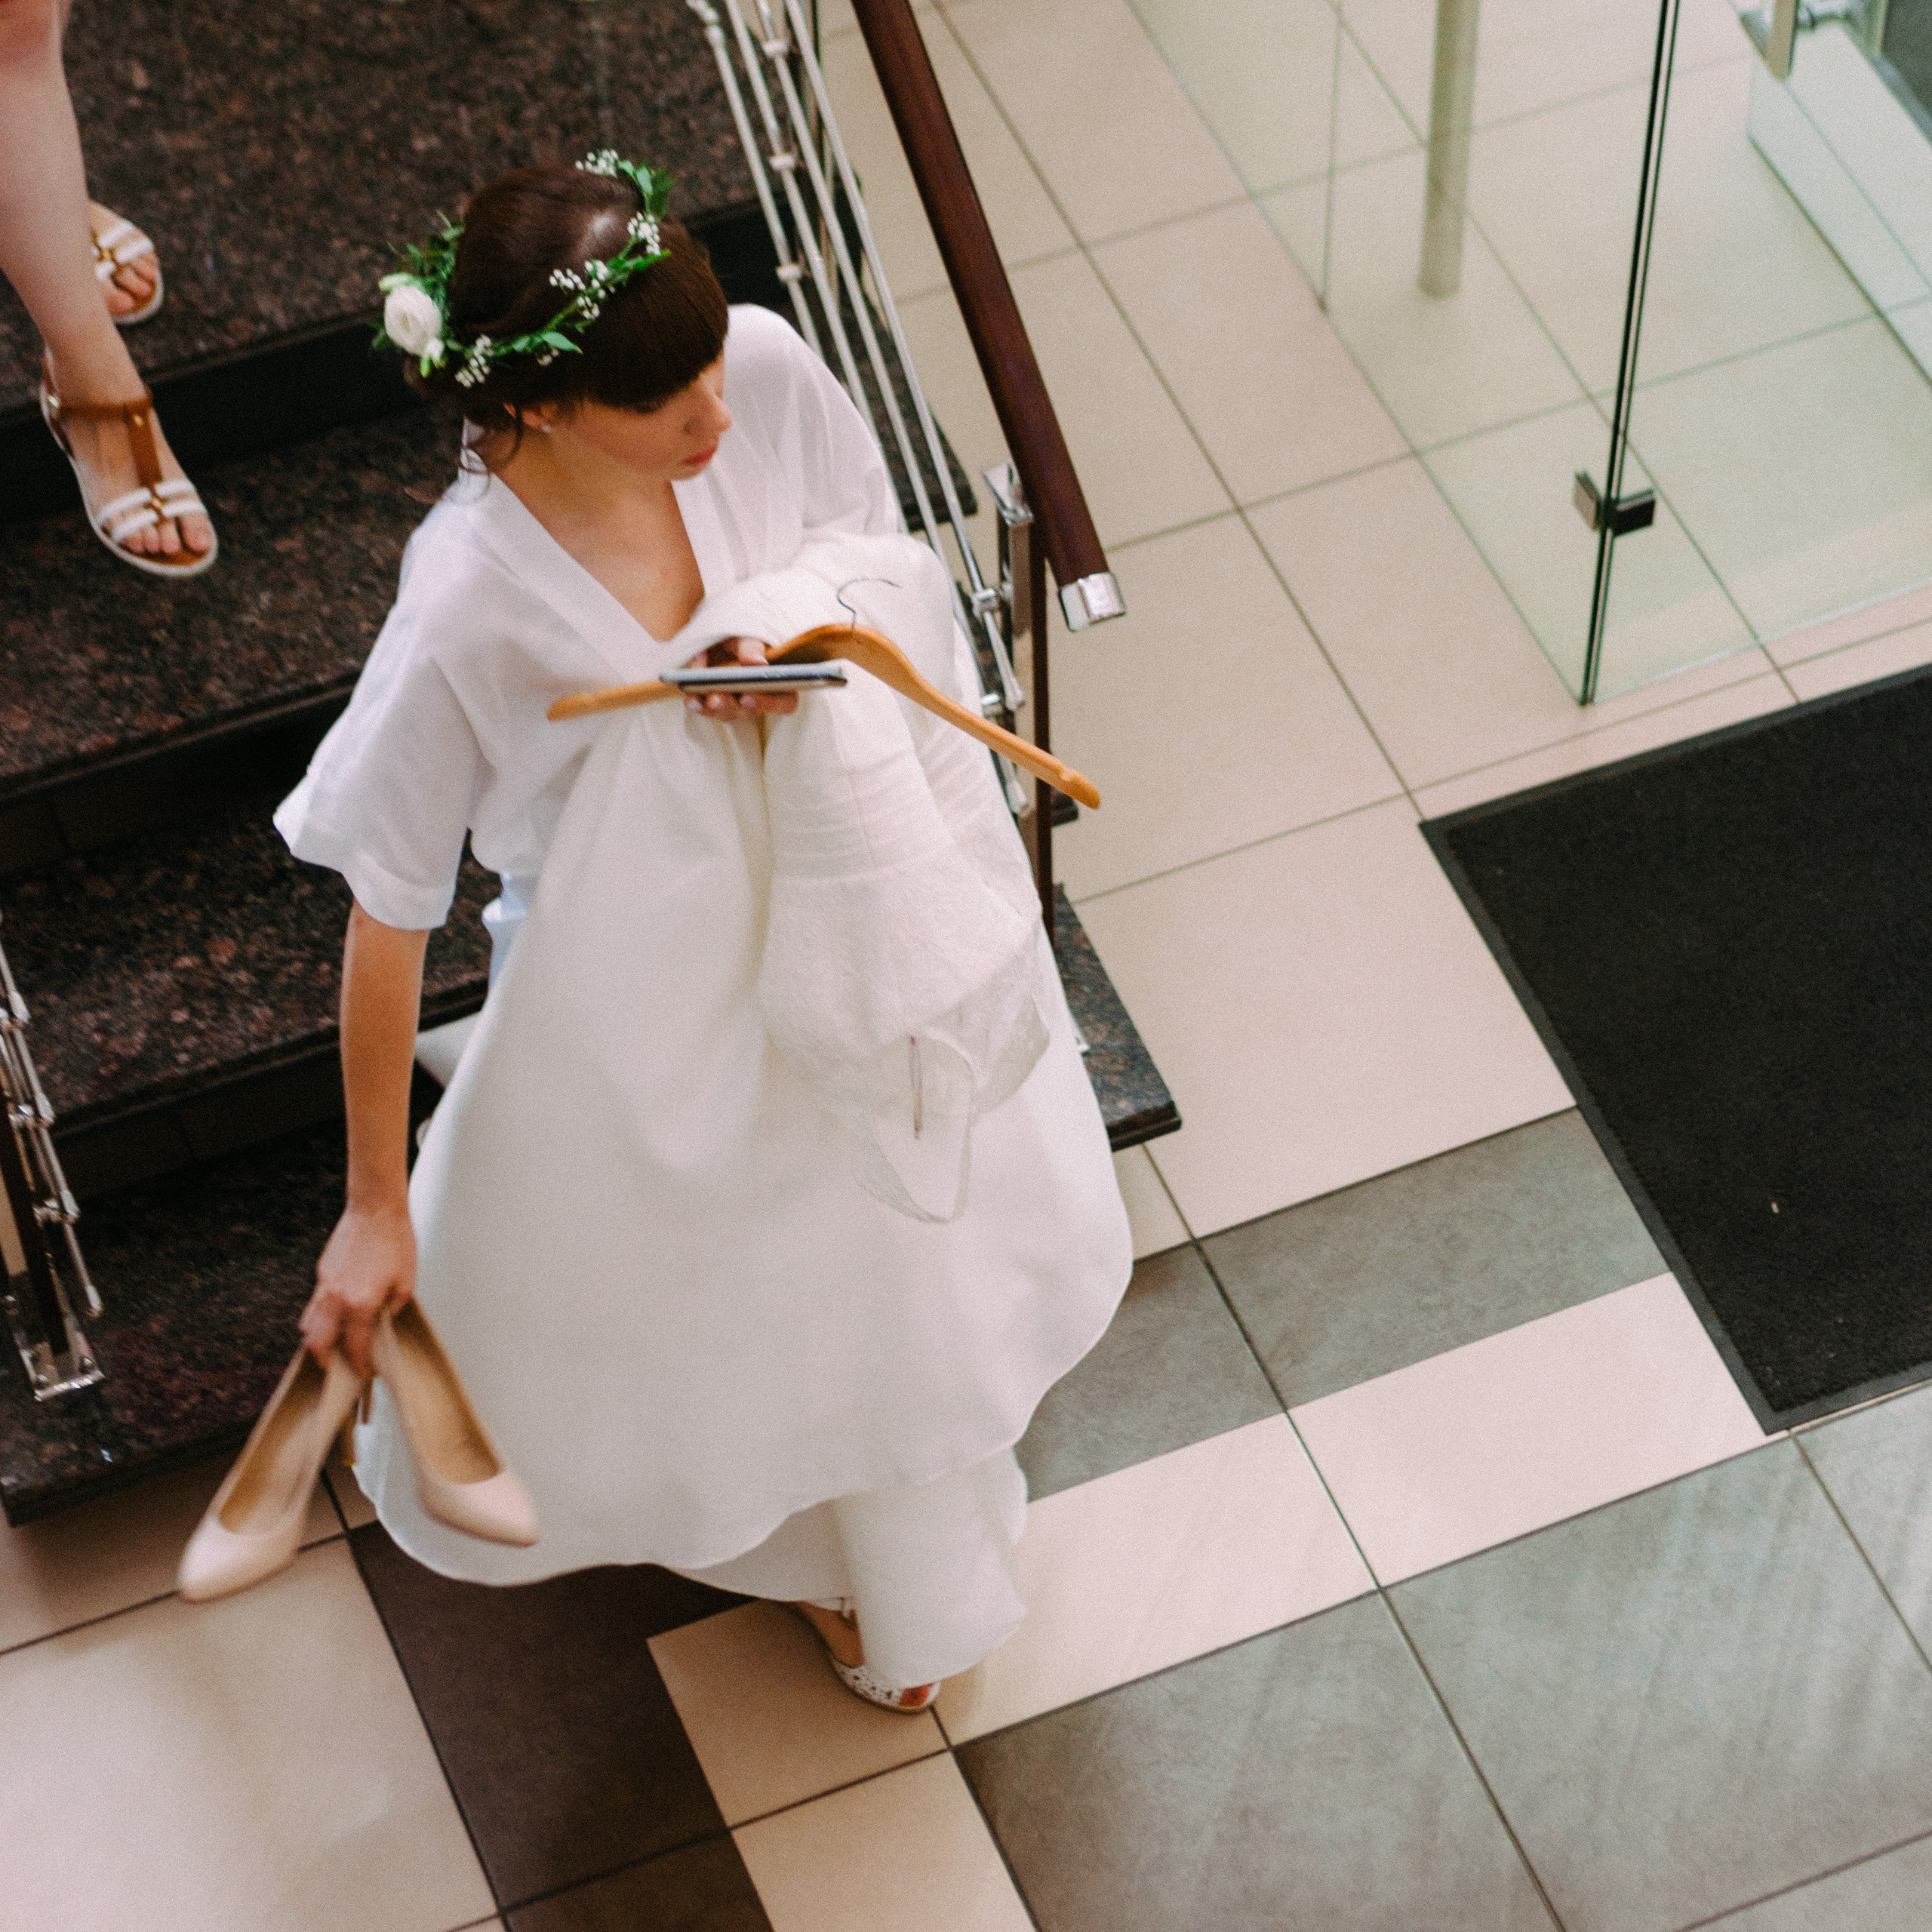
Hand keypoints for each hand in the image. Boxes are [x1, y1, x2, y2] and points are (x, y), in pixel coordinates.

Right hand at [300, 1201, 415, 1377]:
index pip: (356, 1348)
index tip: (367, 1373)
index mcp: (360, 1305)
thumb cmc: (396, 1243)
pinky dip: (320, 1319)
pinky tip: (336, 1318)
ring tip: (335, 1346)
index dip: (362, 1366)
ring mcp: (324, 1287)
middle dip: (328, 1363)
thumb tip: (383, 1324)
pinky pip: (313, 1306)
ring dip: (319, 1342)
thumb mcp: (406, 1282)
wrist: (375, 1209)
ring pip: (308, 1327)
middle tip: (343, 1367)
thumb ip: (393, 1310)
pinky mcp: (321, 1274)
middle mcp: (336, 1300)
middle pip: (318, 1346)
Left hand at [684, 635, 798, 720]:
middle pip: (749, 711)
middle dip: (730, 704)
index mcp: (777, 682)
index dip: (768, 703)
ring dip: (710, 707)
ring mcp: (738, 704)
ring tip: (696, 696)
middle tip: (716, 698)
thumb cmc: (741, 634)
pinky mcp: (716, 703)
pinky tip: (689, 696)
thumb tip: (758, 663)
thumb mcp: (746, 634)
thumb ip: (751, 646)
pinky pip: (707, 709)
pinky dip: (697, 702)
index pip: (784, 703)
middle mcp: (760, 698)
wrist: (719, 633)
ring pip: (726, 713)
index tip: (747, 697)